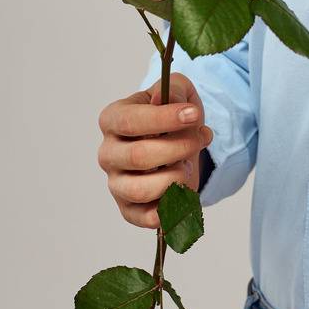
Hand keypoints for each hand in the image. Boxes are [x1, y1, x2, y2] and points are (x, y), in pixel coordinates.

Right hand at [97, 72, 213, 229]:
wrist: (180, 143)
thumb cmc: (173, 117)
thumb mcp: (177, 91)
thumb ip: (171, 89)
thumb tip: (162, 100)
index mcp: (113, 120)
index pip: (131, 122)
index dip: (165, 119)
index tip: (194, 115)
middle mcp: (108, 153)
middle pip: (139, 156)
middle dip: (179, 148)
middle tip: (200, 139)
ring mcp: (116, 184)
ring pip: (141, 190)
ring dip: (177, 178)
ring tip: (188, 166)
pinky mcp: (129, 209)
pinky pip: (146, 218)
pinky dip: (171, 209)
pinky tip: (184, 191)